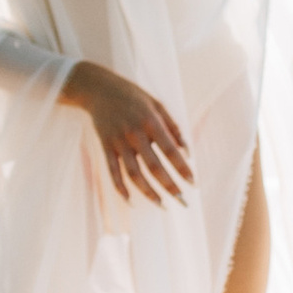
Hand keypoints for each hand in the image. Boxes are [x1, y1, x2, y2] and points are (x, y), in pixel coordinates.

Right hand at [63, 59, 192, 205]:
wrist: (99, 88)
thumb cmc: (133, 96)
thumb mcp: (157, 104)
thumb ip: (173, 127)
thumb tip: (186, 151)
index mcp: (150, 121)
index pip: (170, 151)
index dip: (182, 168)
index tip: (193, 183)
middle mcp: (134, 133)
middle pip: (154, 166)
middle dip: (170, 186)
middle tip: (183, 202)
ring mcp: (118, 141)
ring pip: (133, 173)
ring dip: (148, 192)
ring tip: (162, 205)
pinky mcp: (106, 146)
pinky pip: (112, 171)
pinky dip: (120, 187)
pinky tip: (131, 201)